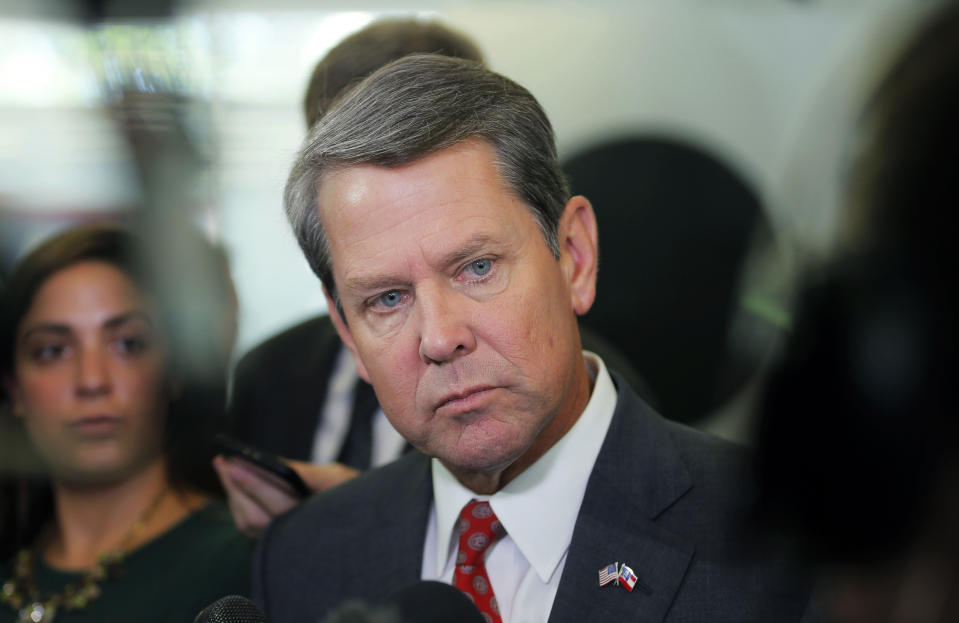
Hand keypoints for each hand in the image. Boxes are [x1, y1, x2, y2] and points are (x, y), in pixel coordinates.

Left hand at [213, 456, 359, 537]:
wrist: (359, 522)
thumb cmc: (352, 495)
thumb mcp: (337, 478)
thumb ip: (309, 473)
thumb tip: (276, 465)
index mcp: (314, 522)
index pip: (277, 504)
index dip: (253, 484)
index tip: (234, 464)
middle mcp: (296, 539)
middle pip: (253, 516)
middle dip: (234, 487)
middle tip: (222, 461)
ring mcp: (283, 545)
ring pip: (248, 523)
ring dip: (233, 495)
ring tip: (225, 467)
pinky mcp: (275, 543)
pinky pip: (249, 526)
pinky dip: (239, 503)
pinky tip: (236, 485)